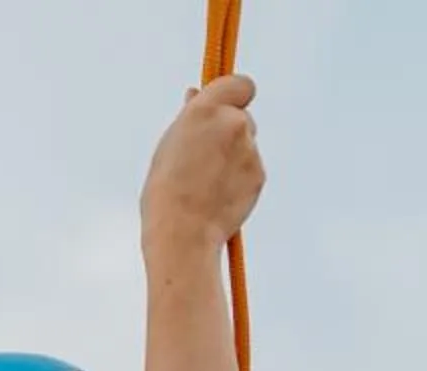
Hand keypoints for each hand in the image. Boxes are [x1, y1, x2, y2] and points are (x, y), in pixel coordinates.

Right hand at [139, 75, 263, 261]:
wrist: (183, 231)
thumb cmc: (166, 188)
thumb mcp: (171, 143)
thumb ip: (191, 116)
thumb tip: (197, 94)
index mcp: (206, 108)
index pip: (241, 84)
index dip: (236, 93)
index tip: (228, 103)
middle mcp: (233, 123)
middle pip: (243, 116)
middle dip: (230, 130)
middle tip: (206, 155)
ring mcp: (250, 149)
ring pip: (248, 144)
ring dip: (234, 155)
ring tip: (208, 180)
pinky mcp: (259, 174)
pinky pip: (251, 168)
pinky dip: (240, 178)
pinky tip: (219, 194)